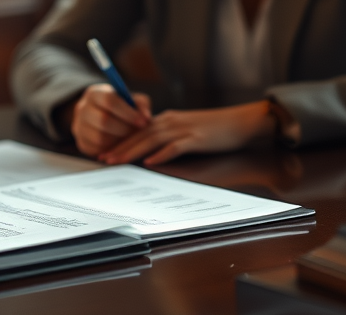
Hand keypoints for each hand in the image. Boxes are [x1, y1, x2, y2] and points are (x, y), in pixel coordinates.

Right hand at [70, 83, 150, 156]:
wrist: (99, 116)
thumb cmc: (120, 107)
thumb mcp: (131, 100)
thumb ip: (141, 105)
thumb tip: (146, 118)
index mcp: (94, 93)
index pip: (109, 101)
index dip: (128, 113)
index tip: (143, 122)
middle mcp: (82, 109)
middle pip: (103, 120)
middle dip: (125, 129)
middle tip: (138, 133)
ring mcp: (79, 127)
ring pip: (100, 138)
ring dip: (119, 141)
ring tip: (130, 138)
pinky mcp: (81, 143)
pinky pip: (98, 150)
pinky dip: (112, 150)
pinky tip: (121, 144)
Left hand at [100, 100, 276, 164]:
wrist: (242, 122)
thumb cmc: (216, 129)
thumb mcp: (187, 130)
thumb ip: (168, 137)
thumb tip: (151, 151)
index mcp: (168, 119)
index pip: (138, 131)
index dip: (120, 141)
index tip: (105, 152)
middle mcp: (172, 121)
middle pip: (140, 134)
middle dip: (120, 147)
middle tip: (103, 159)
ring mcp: (184, 129)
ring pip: (152, 139)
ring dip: (133, 151)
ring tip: (117, 161)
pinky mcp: (197, 138)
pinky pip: (175, 146)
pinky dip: (161, 154)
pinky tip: (149, 162)